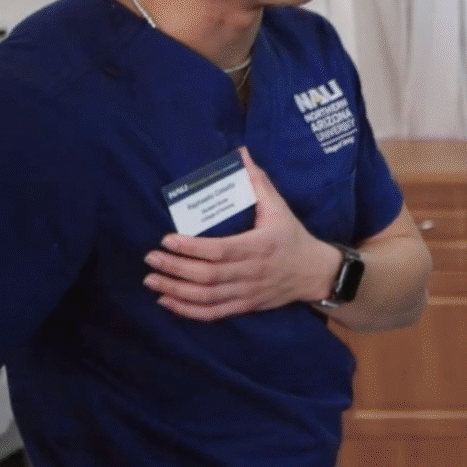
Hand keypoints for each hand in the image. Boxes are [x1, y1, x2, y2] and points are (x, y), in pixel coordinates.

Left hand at [145, 148, 341, 320]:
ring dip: (176, 290)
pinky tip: (167, 301)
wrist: (315, 273)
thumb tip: (240, 153)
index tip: (167, 239)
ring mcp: (248, 292)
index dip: (192, 248)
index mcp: (260, 246)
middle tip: (151, 258)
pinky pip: (214, 313)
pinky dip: (188, 311)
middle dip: (176, 268)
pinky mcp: (245, 306)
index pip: (221, 250)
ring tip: (151, 280)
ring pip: (207, 297)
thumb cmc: (292, 236)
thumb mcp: (279, 207)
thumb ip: (257, 182)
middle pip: (208, 275)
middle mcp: (252, 272)